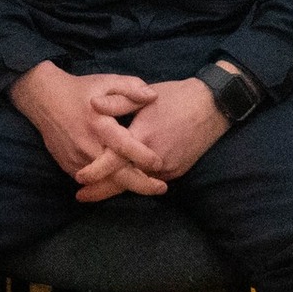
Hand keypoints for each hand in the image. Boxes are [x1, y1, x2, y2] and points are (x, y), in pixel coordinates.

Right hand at [9, 62, 164, 192]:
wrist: (44, 100)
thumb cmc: (81, 90)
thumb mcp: (107, 82)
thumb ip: (131, 88)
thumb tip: (152, 97)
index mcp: (98, 124)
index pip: (123, 146)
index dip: (142, 156)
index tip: (159, 163)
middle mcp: (87, 145)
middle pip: (115, 173)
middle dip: (140, 184)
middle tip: (162, 188)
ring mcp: (76, 159)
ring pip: (104, 181)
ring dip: (127, 186)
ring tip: (150, 187)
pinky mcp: (69, 165)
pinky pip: (92, 181)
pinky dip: (110, 183)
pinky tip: (127, 183)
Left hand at [78, 73, 230, 200]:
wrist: (213, 106)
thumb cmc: (177, 97)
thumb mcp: (146, 95)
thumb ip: (118, 103)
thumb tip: (93, 105)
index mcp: (143, 137)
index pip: (112, 162)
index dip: (94, 172)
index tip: (79, 179)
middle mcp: (155, 158)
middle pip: (122, 182)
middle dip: (100, 191)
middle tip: (81, 196)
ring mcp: (168, 168)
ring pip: (138, 184)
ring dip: (118, 187)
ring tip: (98, 191)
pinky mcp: (177, 172)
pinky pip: (152, 181)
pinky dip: (137, 182)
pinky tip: (125, 180)